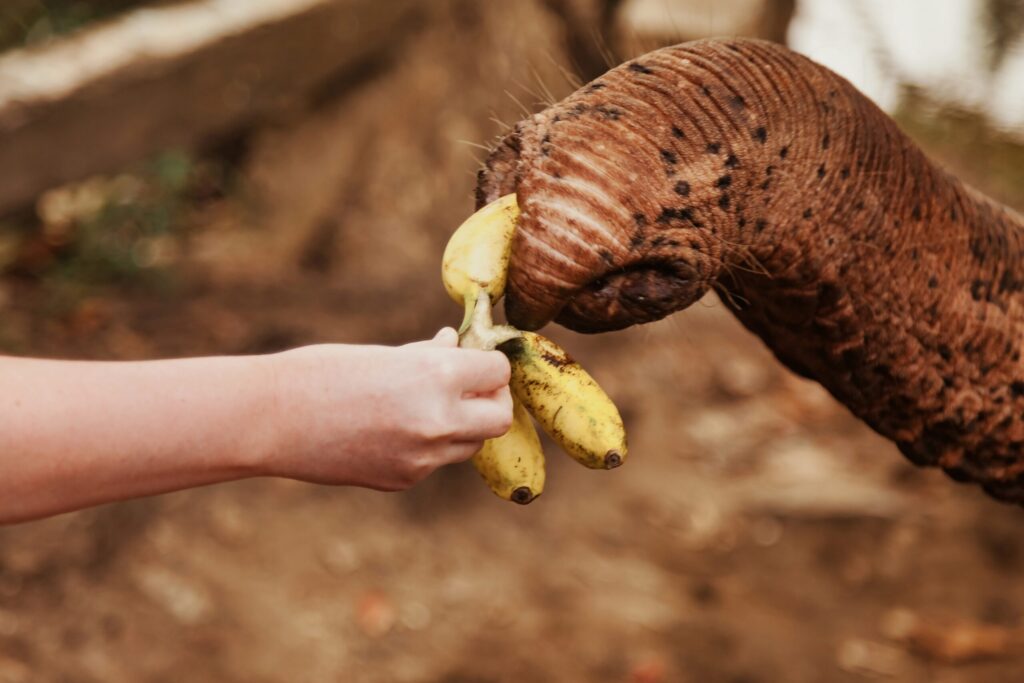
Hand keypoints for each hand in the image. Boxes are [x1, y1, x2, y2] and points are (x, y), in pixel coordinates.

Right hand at [262, 328, 512, 490]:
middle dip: (491, 400)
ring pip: (471, 444)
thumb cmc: (322, 373)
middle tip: (471, 388)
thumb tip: (457, 344)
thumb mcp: (383, 354)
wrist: (271, 420)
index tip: (474, 359)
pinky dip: (427, 446)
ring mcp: (423, 458)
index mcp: (437, 377)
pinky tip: (390, 430)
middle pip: (500, 417)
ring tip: (425, 406)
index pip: (498, 371)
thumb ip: (429, 355)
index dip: (488, 363)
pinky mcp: (403, 479)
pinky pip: (434, 462)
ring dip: (463, 425)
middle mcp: (439, 420)